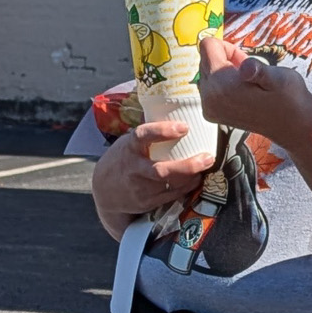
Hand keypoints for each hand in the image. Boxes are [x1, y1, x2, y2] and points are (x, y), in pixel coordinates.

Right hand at [92, 119, 213, 221]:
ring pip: (171, 185)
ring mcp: (140, 188)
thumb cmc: (122, 160)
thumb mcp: (128, 143)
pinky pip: (172, 195)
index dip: (162, 131)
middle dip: (187, 166)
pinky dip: (187, 186)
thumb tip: (173, 110)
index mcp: (129, 148)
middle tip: (207, 157)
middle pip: (161, 171)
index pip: (143, 136)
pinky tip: (196, 178)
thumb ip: (148, 134)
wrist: (104, 191)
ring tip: (206, 164)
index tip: (184, 127)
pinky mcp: (147, 202)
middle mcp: (134, 169)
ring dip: (192, 176)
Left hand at [198, 35, 311, 144]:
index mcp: (221, 86)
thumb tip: (246, 67)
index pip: (207, 46)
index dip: (228, 48)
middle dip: (225, 59)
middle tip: (249, 73)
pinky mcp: (212, 113)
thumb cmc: (288, 97)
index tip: (245, 61)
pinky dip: (223, 83)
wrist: (292, 124)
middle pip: (205, 59)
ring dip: (225, 72)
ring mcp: (209, 108)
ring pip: (206, 72)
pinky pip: (209, 86)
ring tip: (247, 84)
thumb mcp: (280, 78)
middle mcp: (209, 99)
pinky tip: (242, 92)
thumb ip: (259, 70)